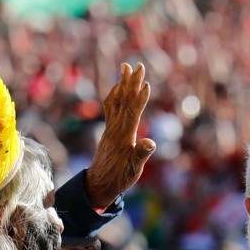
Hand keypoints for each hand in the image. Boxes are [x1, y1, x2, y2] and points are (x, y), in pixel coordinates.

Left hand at [85, 62, 155, 208]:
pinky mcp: (109, 130)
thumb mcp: (134, 170)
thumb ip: (141, 155)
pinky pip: (111, 107)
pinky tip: (117, 88)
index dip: (140, 98)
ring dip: (122, 83)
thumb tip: (150, 143)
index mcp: (124, 137)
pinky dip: (114, 95)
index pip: (133, 113)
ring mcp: (110, 128)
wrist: (99, 183)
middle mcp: (116, 129)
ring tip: (125, 68)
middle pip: (125, 101)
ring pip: (116, 101)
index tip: (145, 83)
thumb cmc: (119, 178)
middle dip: (131, 83)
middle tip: (137, 65)